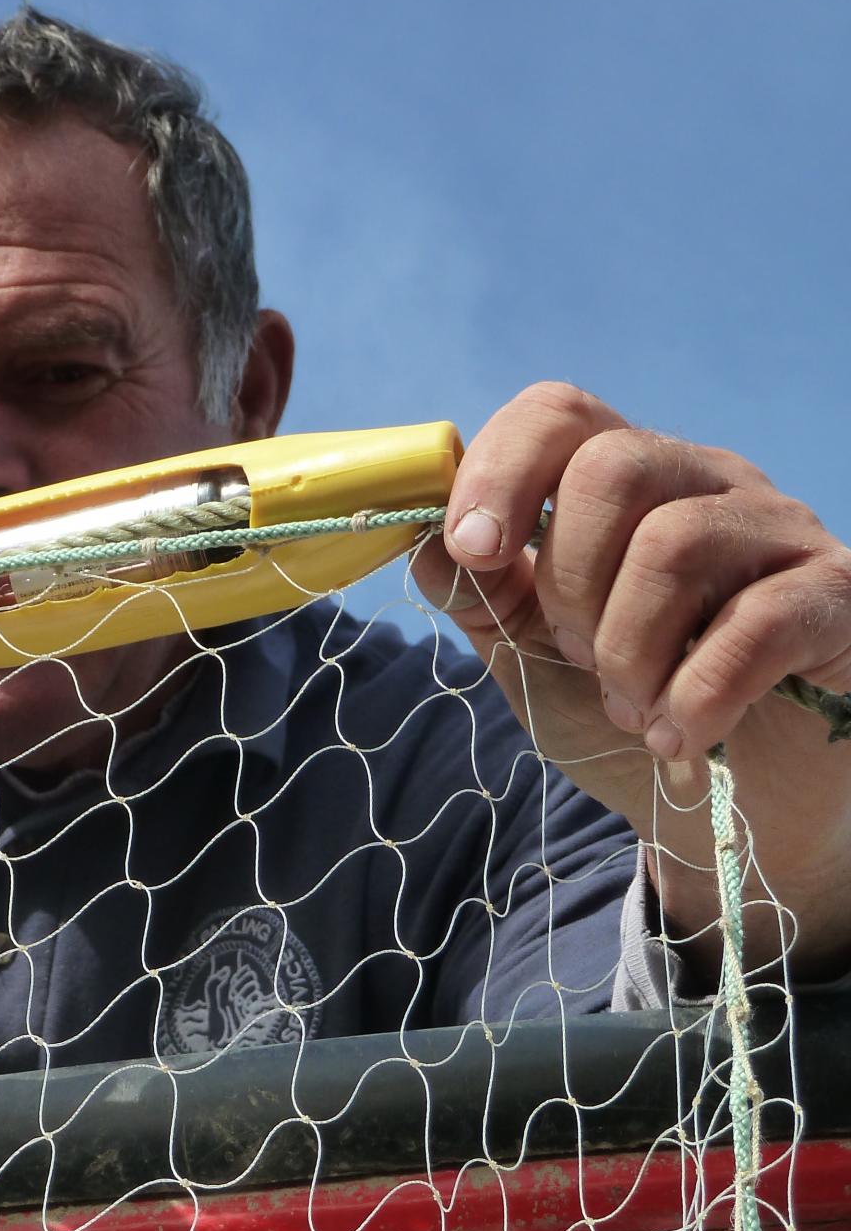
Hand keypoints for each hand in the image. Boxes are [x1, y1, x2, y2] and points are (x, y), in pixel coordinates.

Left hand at [412, 382, 850, 979]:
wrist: (734, 816)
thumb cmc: (633, 721)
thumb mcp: (535, 659)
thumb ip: (485, 598)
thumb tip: (422, 541)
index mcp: (627, 488)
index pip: (560, 414)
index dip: (500, 471)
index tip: (476, 554)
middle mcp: (708, 488)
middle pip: (613, 470)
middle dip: (569, 587)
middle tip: (582, 660)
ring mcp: (779, 537)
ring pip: (674, 543)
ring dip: (629, 652)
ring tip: (636, 709)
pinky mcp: (837, 600)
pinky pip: (758, 621)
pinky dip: (696, 696)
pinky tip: (681, 737)